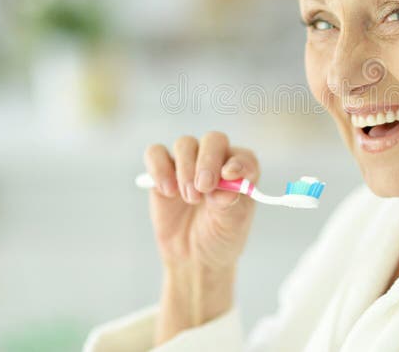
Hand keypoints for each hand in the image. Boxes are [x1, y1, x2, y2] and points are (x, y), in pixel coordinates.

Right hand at [143, 131, 259, 272]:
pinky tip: (167, 191)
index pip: (243, 156)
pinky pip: (155, 153)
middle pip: (212, 140)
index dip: (238, 162)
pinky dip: (159, 168)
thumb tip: (226, 189)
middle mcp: (216, 161)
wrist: (193, 257)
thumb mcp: (231, 225)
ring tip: (190, 198)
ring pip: (185, 144)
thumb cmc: (220, 236)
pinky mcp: (163, 171)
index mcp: (241, 171)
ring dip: (186, 169)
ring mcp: (188, 164)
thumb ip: (230, 204)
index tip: (230, 175)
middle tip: (204, 187)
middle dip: (207, 161)